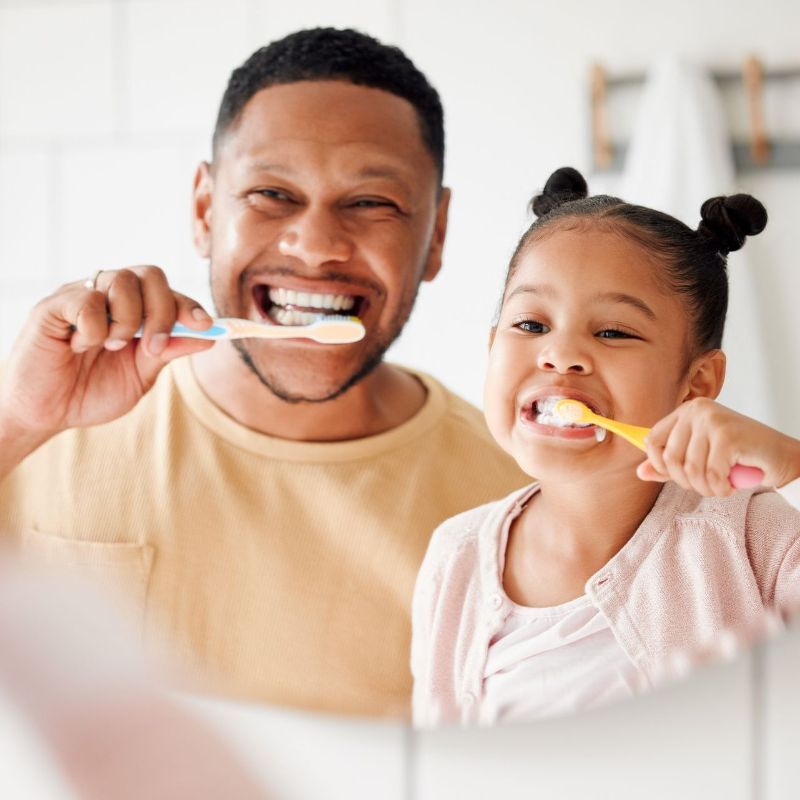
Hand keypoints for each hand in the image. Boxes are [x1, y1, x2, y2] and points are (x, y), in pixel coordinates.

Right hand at [0, 266, 214, 442]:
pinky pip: (87, 299)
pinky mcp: (54, 305)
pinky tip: (80, 346)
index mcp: (135, 310)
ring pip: (121, 279)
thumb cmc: (92, 392)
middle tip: (153, 346)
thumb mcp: (141, 375)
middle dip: (163, 311)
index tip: (205, 325)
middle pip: (151, 274)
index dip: (190, 306)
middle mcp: (110, 295)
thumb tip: (209, 335)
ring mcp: (82, 295)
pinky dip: (94, 329)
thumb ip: (170, 352)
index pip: (169, 292)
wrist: (48, 414)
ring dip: (128, 320)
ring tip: (111, 347)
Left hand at [636, 398, 799, 496]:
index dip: (659, 464)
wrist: (782, 457)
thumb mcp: (699, 458)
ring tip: (719, 487)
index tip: (676, 476)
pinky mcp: (728, 436)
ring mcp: (713, 421)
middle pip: (670, 457)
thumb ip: (669, 464)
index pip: (652, 439)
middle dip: (686, 481)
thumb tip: (640, 472)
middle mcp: (697, 410)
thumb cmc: (740, 456)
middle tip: (706, 485)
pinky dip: (720, 488)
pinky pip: (711, 474)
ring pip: (690, 469)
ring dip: (705, 487)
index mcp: (686, 411)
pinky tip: (730, 486)